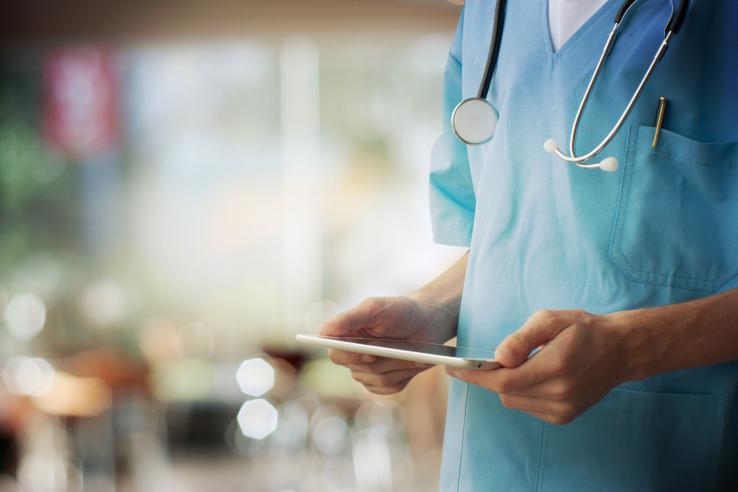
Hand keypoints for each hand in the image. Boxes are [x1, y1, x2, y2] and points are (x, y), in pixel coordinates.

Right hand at [320, 296, 456, 394]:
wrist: (427, 323)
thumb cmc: (399, 311)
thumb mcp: (374, 308)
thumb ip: (349, 318)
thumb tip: (323, 331)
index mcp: (345, 338)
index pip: (336, 354)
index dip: (348, 355)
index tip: (364, 351)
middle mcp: (352, 358)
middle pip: (357, 370)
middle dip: (379, 358)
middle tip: (395, 346)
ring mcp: (368, 373)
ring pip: (376, 379)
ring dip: (396, 364)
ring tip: (408, 350)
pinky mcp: (384, 384)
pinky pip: (388, 387)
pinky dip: (403, 374)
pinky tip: (410, 361)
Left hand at [447, 309, 627, 424]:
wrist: (620, 350)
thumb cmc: (582, 329)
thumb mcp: (551, 320)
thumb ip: (522, 338)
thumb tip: (499, 356)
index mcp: (556, 367)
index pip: (504, 380)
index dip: (476, 376)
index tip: (454, 369)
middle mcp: (560, 393)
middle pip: (505, 392)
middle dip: (489, 377)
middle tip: (484, 360)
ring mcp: (563, 409)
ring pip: (514, 401)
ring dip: (507, 384)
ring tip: (524, 363)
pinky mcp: (564, 417)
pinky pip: (527, 406)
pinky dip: (521, 392)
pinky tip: (535, 375)